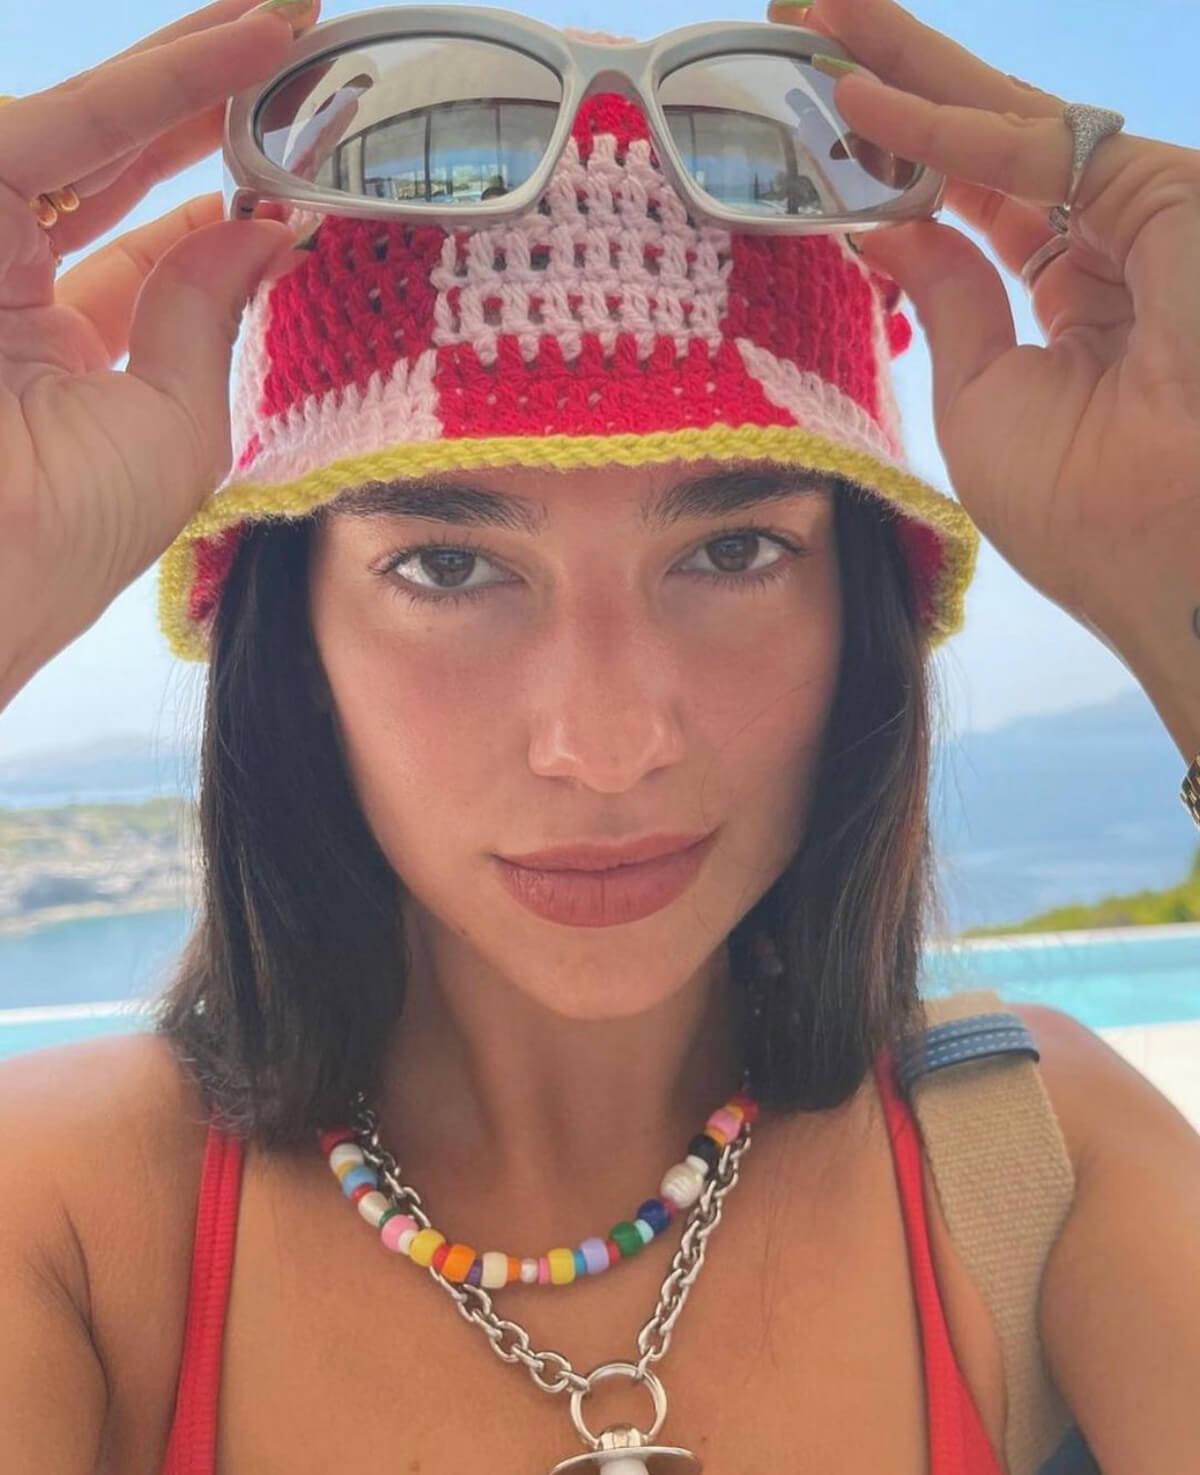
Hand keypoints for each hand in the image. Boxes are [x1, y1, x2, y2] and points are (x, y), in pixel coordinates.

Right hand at [0, 0, 319, 701]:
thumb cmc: (66, 536)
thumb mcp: (171, 426)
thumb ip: (208, 316)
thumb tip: (267, 230)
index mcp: (54, 347)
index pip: (141, 248)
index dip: (212, 200)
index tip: (290, 169)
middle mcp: (8, 281)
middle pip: (113, 167)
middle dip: (201, 104)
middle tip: (290, 43)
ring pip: (91, 126)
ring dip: (186, 66)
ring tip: (283, 19)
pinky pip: (72, 127)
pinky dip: (160, 83)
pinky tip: (249, 42)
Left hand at [768, 0, 1199, 650]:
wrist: (1159, 548)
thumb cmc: (1083, 509)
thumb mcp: (984, 400)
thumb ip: (950, 299)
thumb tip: (888, 227)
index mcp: (1079, 300)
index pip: (978, 202)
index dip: (900, 157)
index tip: (821, 121)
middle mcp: (1110, 242)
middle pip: (983, 140)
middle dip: (892, 76)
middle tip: (801, 21)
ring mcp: (1140, 212)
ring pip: (1001, 116)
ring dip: (902, 61)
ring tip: (806, 17)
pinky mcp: (1163, 192)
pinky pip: (1025, 147)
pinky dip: (934, 121)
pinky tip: (853, 98)